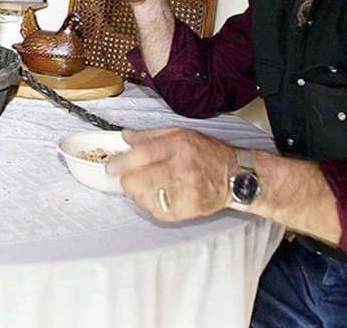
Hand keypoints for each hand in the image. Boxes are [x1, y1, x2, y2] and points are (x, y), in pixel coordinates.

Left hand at [105, 127, 235, 221]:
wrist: (236, 175)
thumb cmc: (207, 153)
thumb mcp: (180, 134)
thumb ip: (149, 135)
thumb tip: (125, 136)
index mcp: (177, 146)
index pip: (140, 154)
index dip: (121, 161)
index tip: (111, 165)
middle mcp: (181, 168)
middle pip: (137, 180)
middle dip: (126, 180)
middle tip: (127, 177)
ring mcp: (185, 191)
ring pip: (144, 198)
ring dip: (139, 193)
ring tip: (148, 185)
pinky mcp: (188, 209)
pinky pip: (157, 212)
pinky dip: (152, 205)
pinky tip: (159, 196)